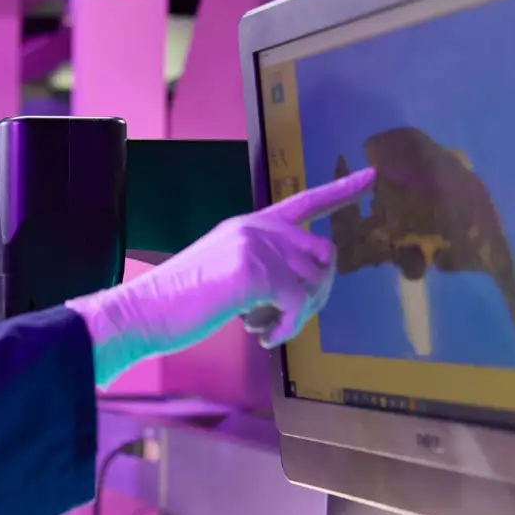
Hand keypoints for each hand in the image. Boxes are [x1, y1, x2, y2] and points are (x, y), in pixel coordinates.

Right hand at [67, 168, 375, 384]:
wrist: (143, 312)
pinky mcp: (254, 271)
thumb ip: (261, 270)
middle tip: (286, 321)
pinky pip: (297, 303)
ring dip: (298, 316)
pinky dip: (287, 327)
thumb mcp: (225, 275)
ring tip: (265, 330)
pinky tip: (263, 337)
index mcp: (249, 224)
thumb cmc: (177, 303)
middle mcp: (256, 227)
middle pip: (322, 255)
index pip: (304, 202)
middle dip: (316, 294)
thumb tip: (299, 292)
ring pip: (313, 282)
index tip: (371, 177)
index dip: (340, 190)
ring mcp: (256, 245)